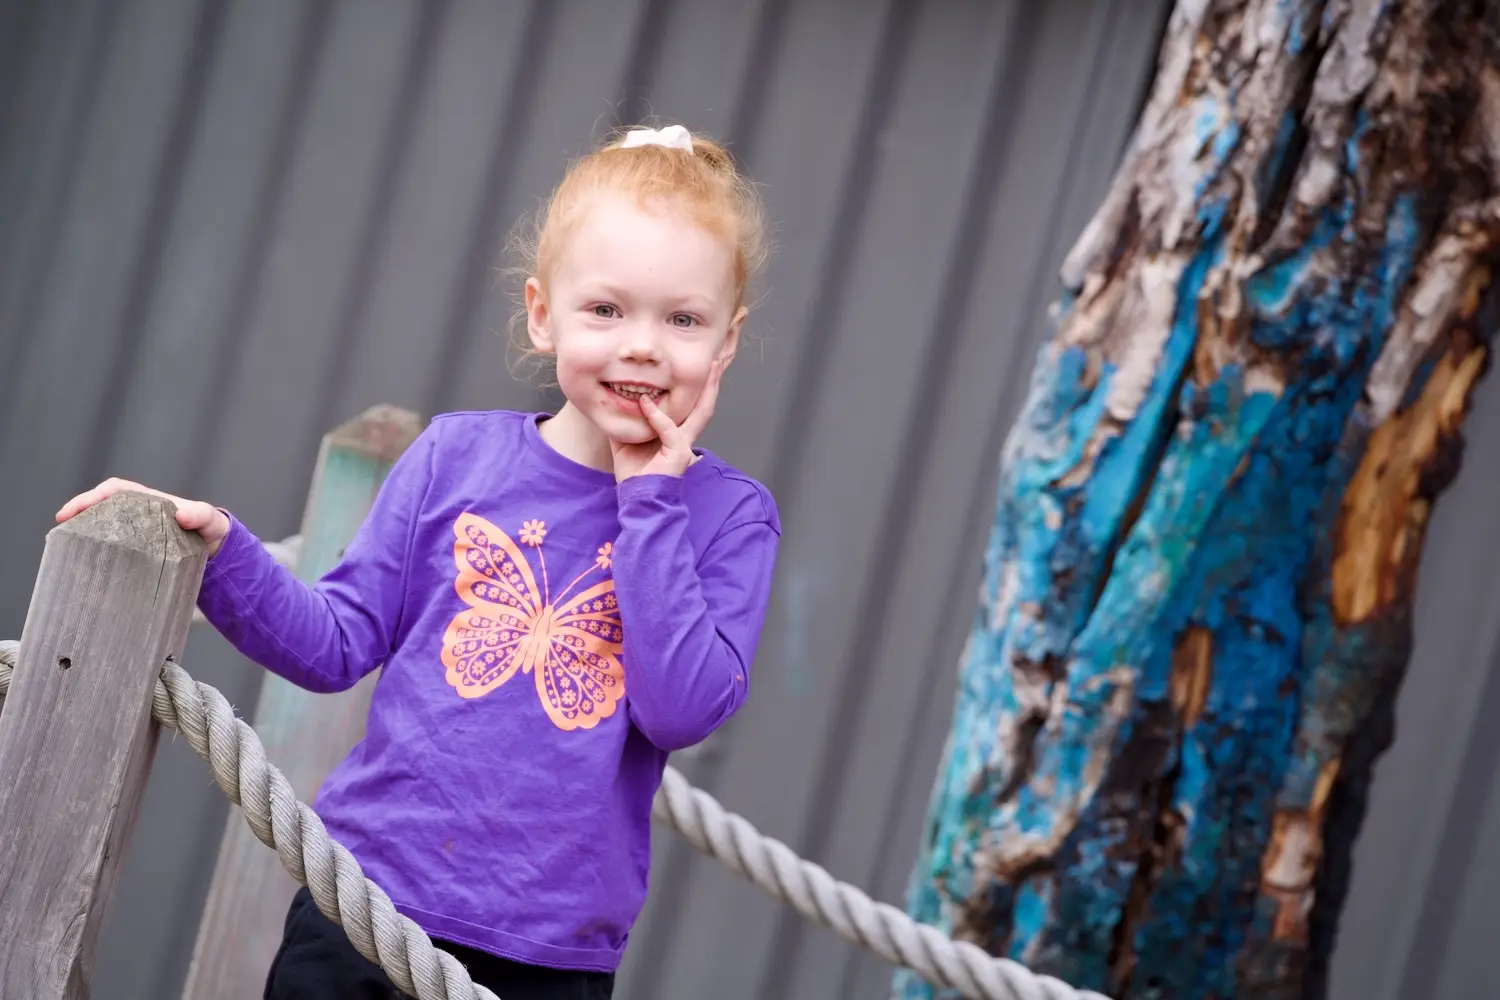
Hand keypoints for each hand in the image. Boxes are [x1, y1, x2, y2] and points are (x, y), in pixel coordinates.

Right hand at [56, 478, 231, 555]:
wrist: (218, 548)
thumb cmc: (210, 529)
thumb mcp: (209, 519)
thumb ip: (200, 514)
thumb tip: (182, 515)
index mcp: (150, 500)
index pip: (115, 491)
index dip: (91, 497)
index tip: (71, 511)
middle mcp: (139, 513)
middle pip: (102, 506)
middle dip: (79, 513)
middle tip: (61, 529)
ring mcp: (137, 531)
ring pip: (104, 524)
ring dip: (84, 530)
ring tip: (66, 544)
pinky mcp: (139, 549)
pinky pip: (114, 545)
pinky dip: (98, 548)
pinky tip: (87, 561)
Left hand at [610, 359, 724, 482]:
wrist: (638, 500)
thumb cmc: (634, 474)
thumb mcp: (625, 440)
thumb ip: (627, 421)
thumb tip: (615, 402)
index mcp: (675, 435)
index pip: (689, 407)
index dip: (695, 389)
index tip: (698, 369)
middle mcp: (684, 438)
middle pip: (704, 405)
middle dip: (712, 383)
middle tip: (715, 361)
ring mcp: (684, 445)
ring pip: (701, 412)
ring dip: (707, 389)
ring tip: (711, 369)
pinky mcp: (679, 453)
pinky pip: (668, 429)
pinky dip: (656, 415)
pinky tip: (645, 403)